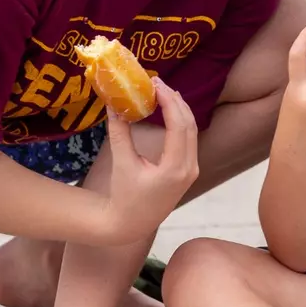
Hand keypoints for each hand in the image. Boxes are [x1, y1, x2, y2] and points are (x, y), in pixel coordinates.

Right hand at [102, 79, 198, 243]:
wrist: (131, 224)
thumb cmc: (124, 196)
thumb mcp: (122, 163)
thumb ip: (119, 132)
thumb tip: (112, 103)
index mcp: (174, 168)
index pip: (179, 125)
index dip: (169, 101)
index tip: (156, 84)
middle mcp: (189, 169)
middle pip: (190, 125)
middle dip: (175, 101)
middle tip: (158, 82)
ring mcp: (192, 170)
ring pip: (192, 132)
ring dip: (179, 110)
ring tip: (162, 91)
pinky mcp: (188, 171)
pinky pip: (189, 140)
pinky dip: (180, 122)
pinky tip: (168, 110)